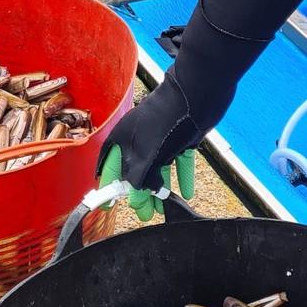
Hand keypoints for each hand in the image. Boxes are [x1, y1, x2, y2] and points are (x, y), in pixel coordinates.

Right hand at [96, 74, 200, 220]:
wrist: (198, 93)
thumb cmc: (166, 118)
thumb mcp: (146, 152)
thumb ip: (138, 174)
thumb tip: (134, 192)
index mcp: (125, 136)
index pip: (110, 163)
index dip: (109, 183)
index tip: (109, 203)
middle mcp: (141, 137)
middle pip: (137, 170)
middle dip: (140, 193)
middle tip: (144, 213)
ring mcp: (162, 137)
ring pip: (158, 167)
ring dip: (160, 188)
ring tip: (163, 208)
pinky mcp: (181, 137)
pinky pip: (179, 160)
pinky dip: (181, 175)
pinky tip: (186, 193)